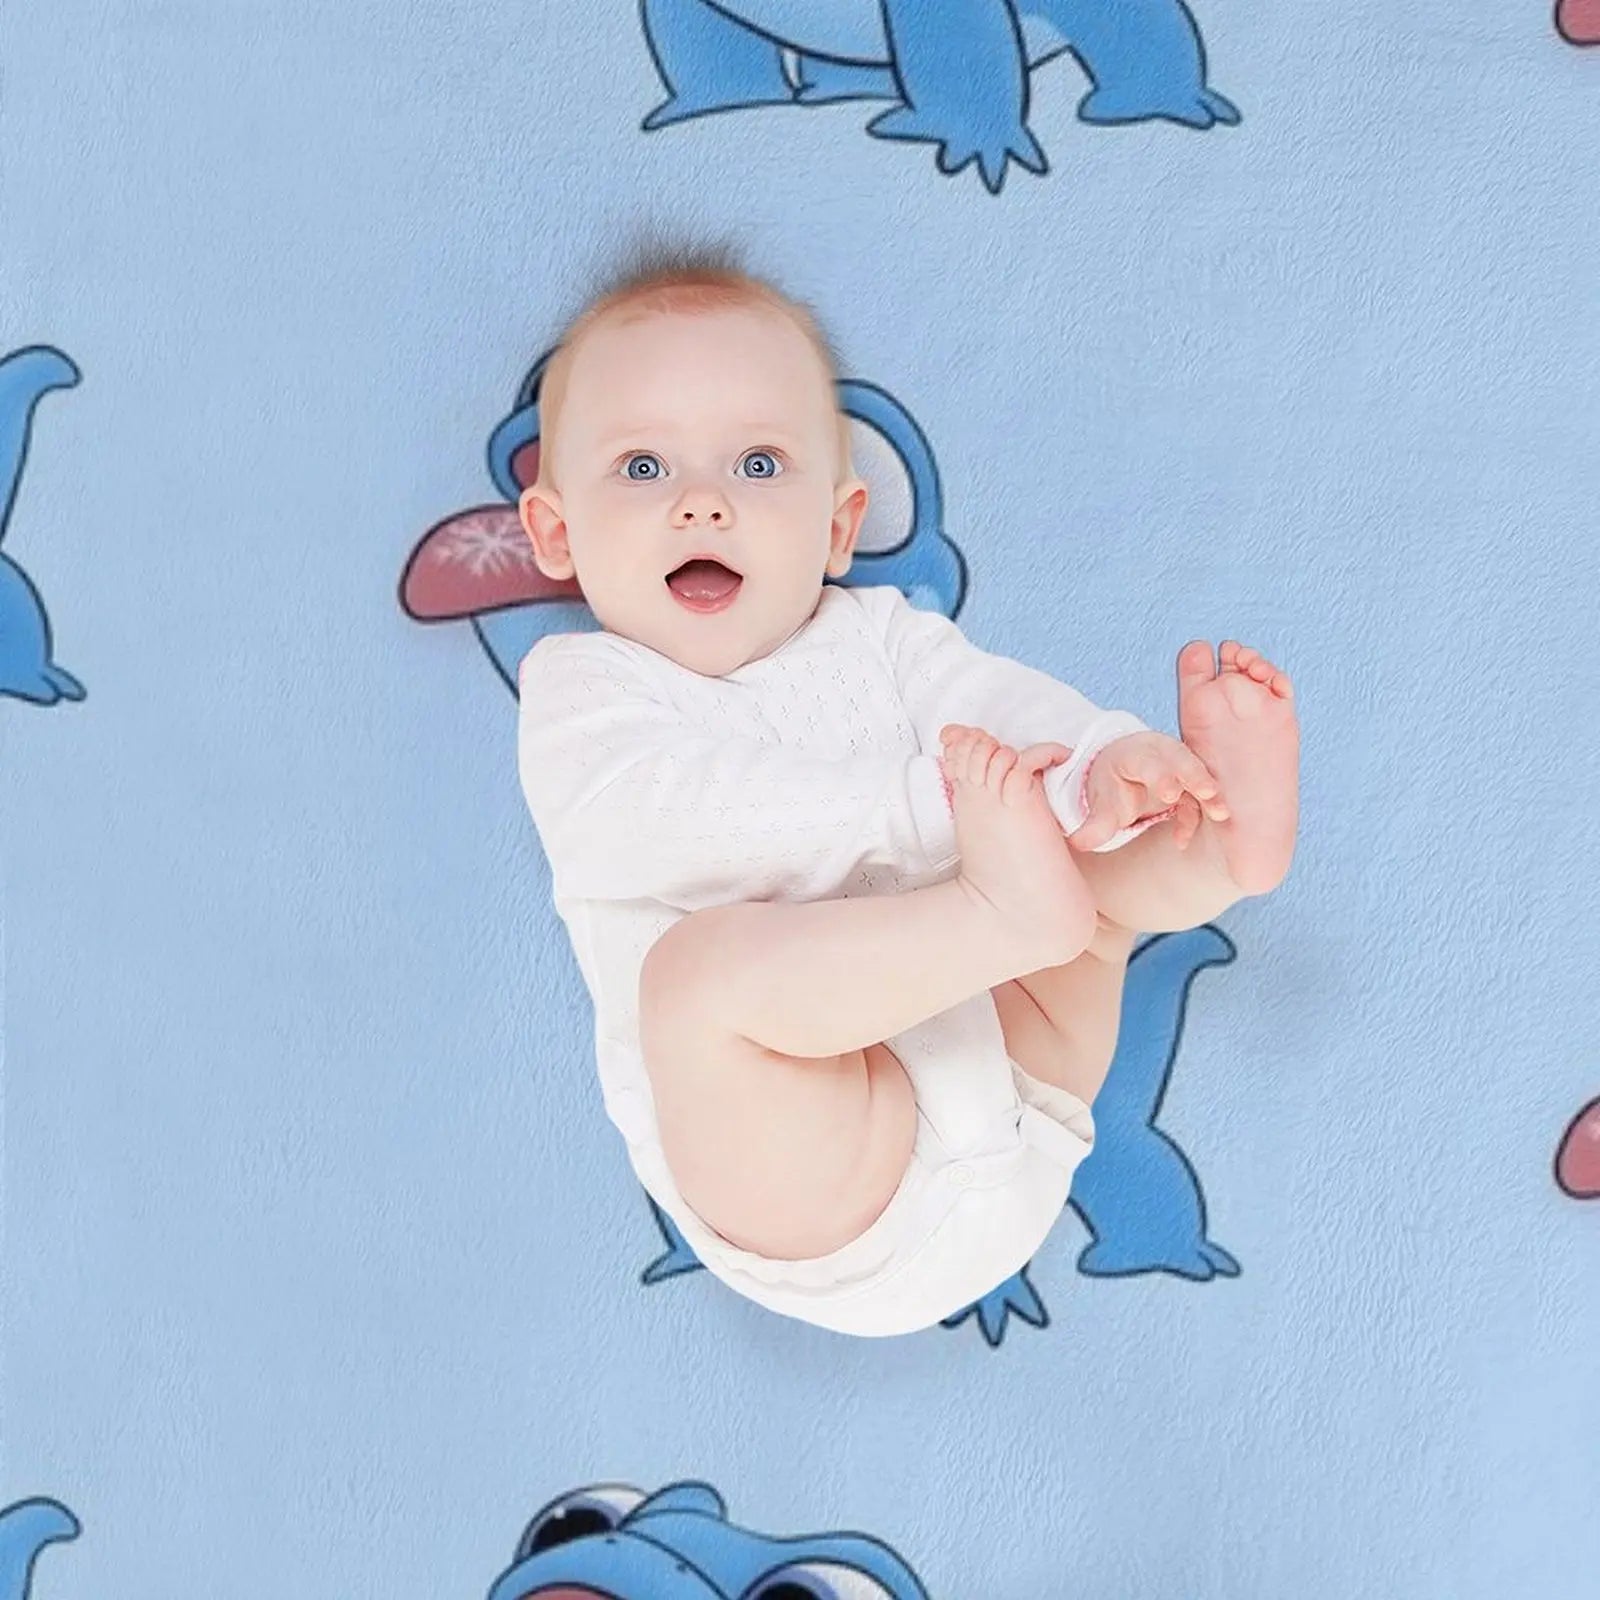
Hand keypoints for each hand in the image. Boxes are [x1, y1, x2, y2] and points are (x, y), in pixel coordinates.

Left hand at [1070, 731, 1228, 852]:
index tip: (1171, 793)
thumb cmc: (1112, 785)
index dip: (1161, 775)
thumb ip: (1094, 824)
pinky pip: (1199, 797)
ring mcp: (1179, 765)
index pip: (1148, 761)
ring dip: (1210, 794)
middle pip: (1181, 760)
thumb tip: (1078, 843)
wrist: (1122, 771)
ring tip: (1220, 813)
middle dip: (1195, 776)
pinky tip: (1180, 841)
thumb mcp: (1101, 802)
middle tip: (1208, 793)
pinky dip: (1197, 816)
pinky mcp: (1192, 781)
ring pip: (1199, 775)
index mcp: (1134, 754)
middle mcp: (1160, 754)